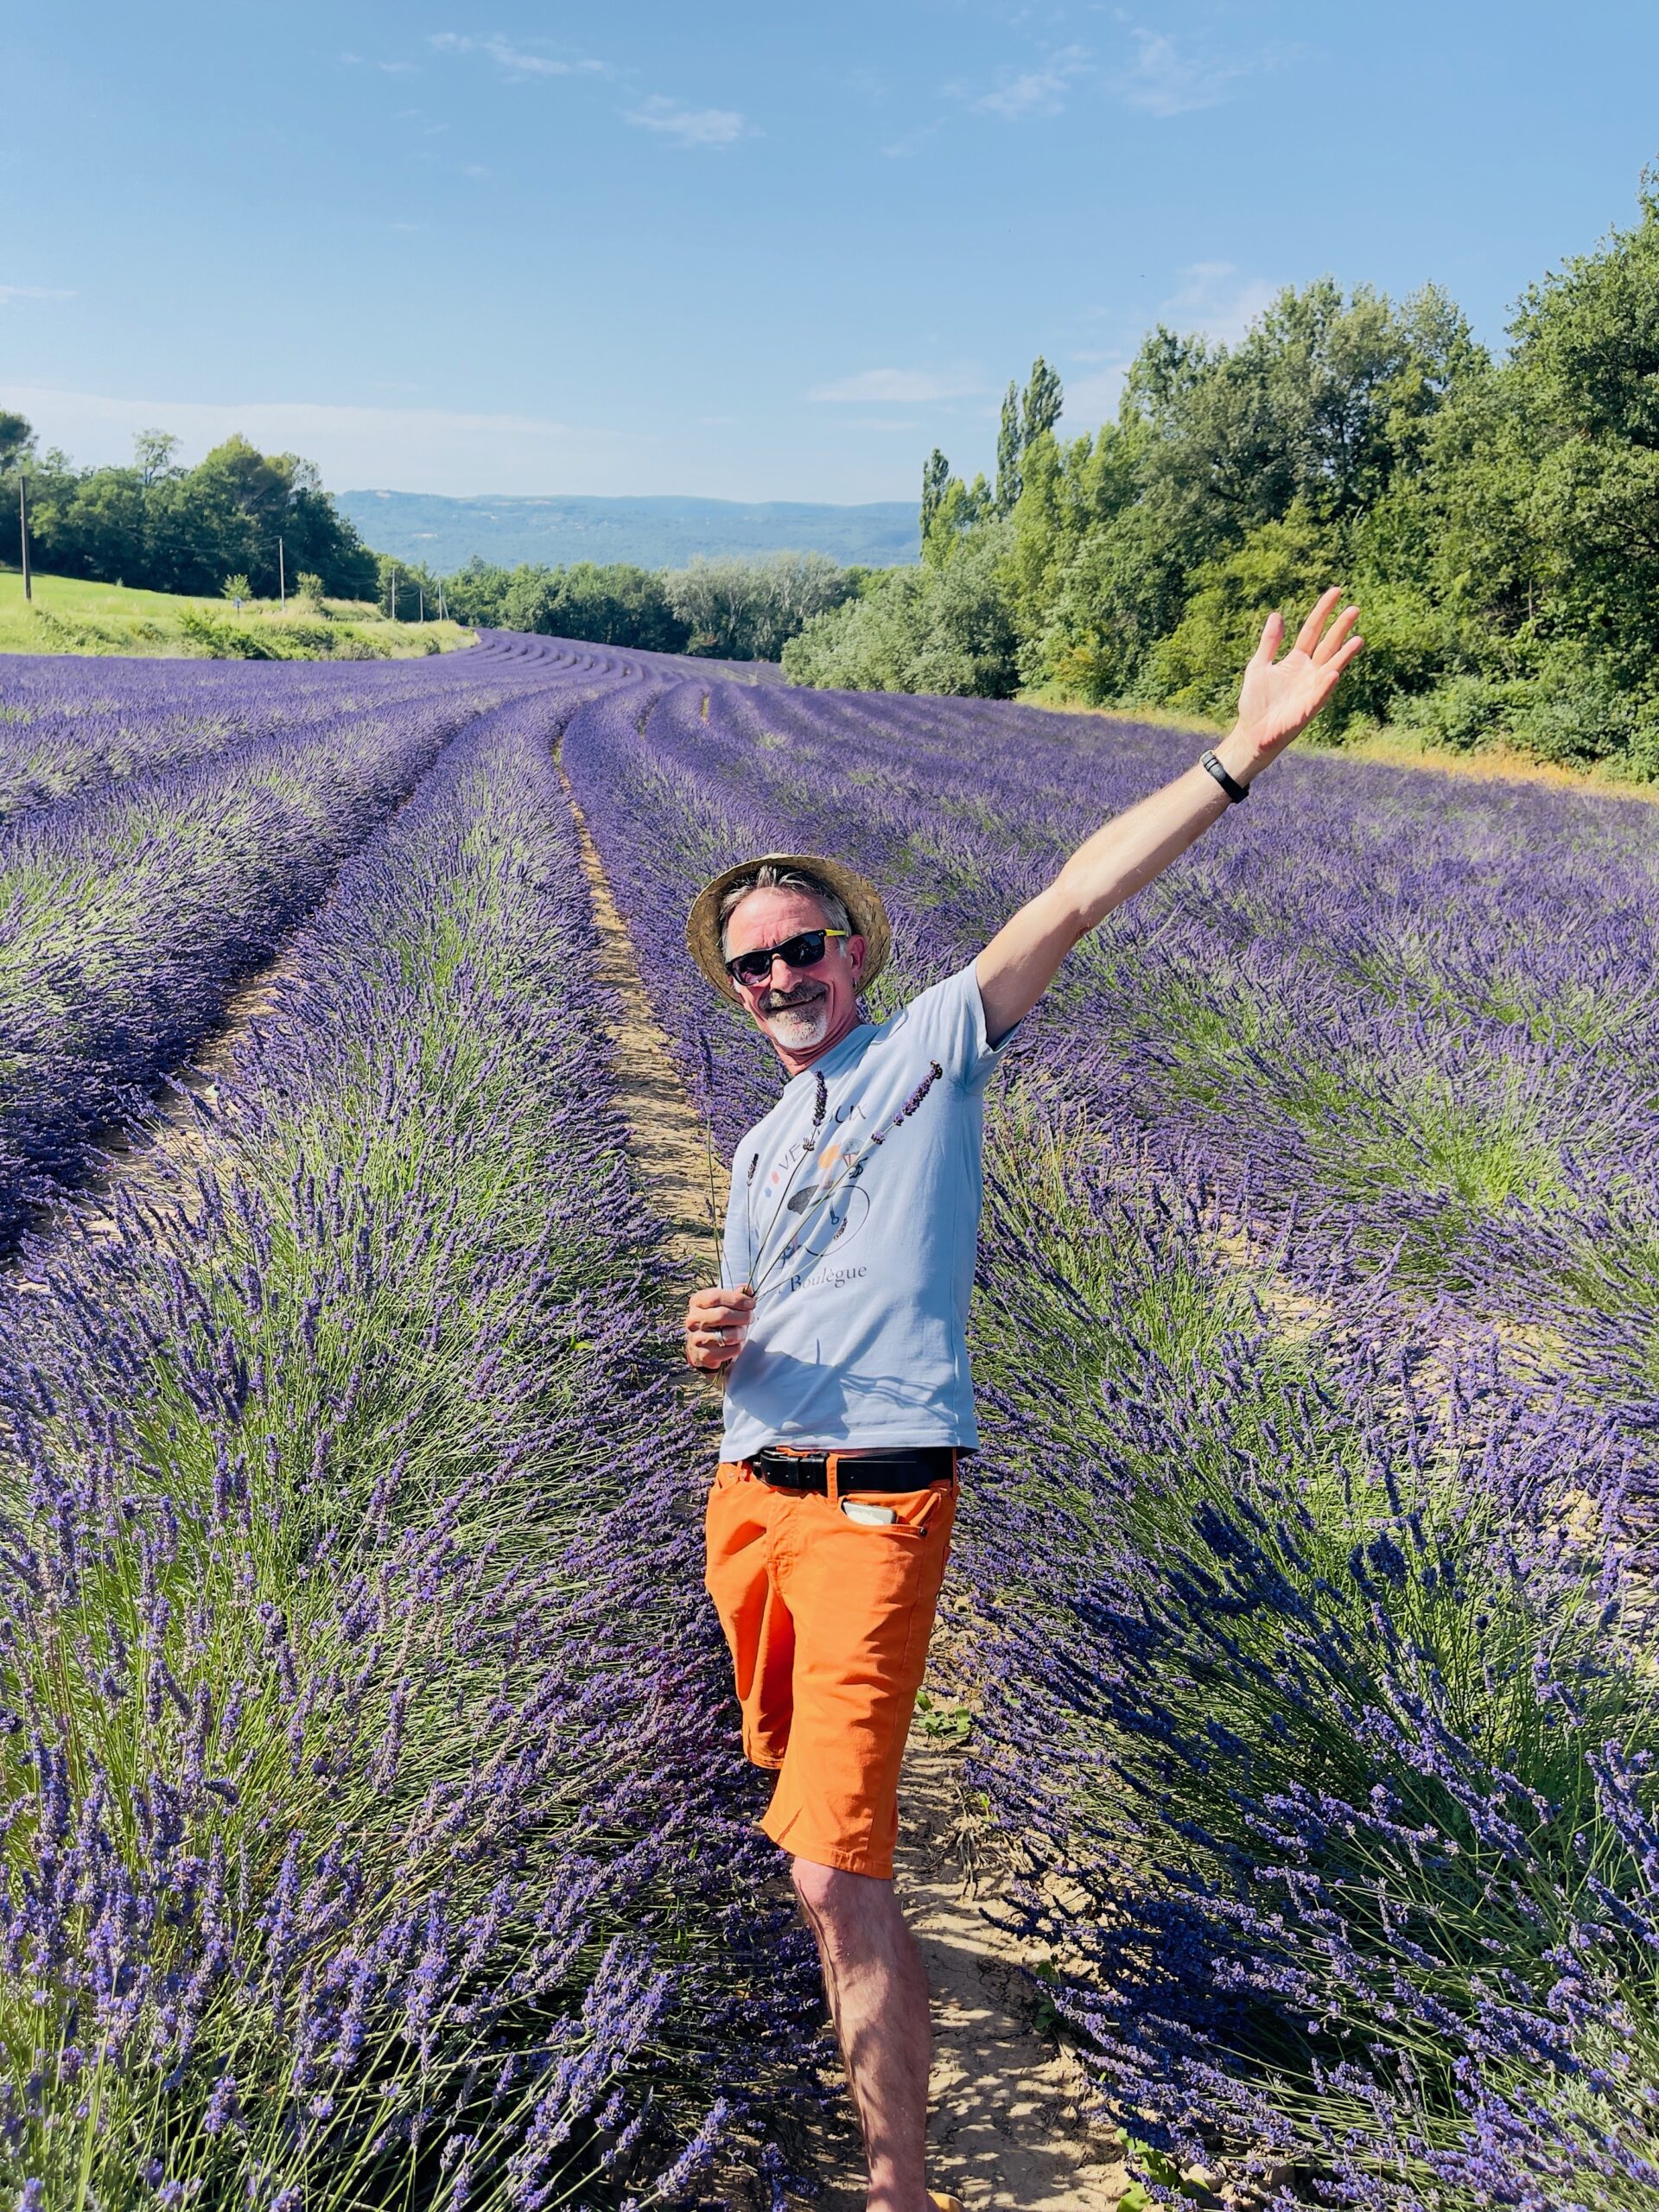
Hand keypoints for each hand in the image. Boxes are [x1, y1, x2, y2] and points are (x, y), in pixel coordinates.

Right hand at [684, 1284, 753, 1370]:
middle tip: (750, 1317)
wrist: (701, 1346)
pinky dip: (737, 1347)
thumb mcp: (723, 1304)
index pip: (716, 1297)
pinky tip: (735, 1344)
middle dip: (742, 1316)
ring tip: (741, 1332)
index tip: (751, 1303)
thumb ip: (736, 1296)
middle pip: (722, 1315)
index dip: (737, 1299)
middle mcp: (693, 1319)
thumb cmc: (715, 1321)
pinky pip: (730, 1350)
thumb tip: (748, 1289)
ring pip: (728, 1335)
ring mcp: (697, 1338)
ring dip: (741, 1333)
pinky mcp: (704, 1355)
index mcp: (697, 1302)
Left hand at [1222, 588, 1363, 782]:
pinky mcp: (1307, 709)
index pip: (1313, 630)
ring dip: (1344, 656)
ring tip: (1358, 639)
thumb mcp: (1259, 665)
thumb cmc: (1256, 701)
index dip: (1323, 611)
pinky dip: (1326, 684)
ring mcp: (1311, 690)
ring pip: (1331, 668)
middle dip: (1340, 628)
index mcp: (1297, 660)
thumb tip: (1277, 615)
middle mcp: (1309, 672)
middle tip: (1354, 608)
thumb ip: (1269, 643)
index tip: (1336, 591)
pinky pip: (1319, 695)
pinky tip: (1334, 672)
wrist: (1252, 732)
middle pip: (1328, 645)